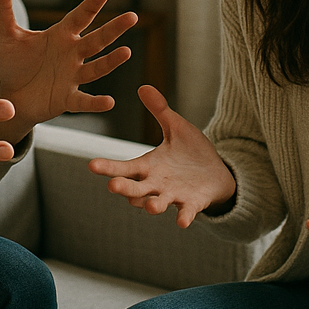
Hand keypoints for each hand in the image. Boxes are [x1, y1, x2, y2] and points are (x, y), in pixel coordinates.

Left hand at [0, 0, 136, 143]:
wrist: (9, 97)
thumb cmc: (13, 64)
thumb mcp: (7, 34)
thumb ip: (4, 6)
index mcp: (60, 35)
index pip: (81, 15)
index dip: (94, 1)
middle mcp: (72, 54)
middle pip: (96, 39)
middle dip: (113, 29)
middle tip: (132, 16)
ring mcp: (72, 76)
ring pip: (96, 67)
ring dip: (111, 61)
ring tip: (126, 52)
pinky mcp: (66, 99)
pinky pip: (84, 100)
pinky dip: (96, 102)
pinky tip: (109, 101)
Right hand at [88, 85, 236, 227]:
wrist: (216, 173)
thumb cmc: (191, 152)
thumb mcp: (176, 127)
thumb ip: (159, 110)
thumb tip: (143, 86)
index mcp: (149, 165)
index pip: (124, 167)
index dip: (108, 166)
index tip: (92, 165)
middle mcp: (156, 183)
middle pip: (135, 188)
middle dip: (124, 188)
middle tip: (112, 185)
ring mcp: (173, 195)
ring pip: (157, 203)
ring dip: (152, 205)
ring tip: (151, 205)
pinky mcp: (192, 203)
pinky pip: (186, 212)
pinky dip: (184, 217)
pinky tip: (182, 221)